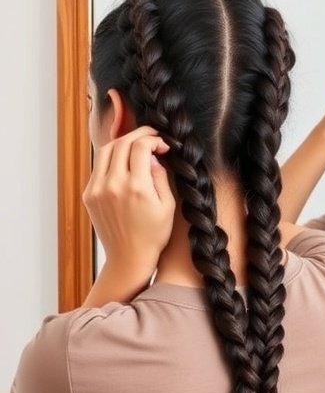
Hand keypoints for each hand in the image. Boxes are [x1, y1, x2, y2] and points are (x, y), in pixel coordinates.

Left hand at [82, 126, 175, 275]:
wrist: (128, 258)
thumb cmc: (153, 235)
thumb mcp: (168, 206)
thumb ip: (161, 176)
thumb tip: (153, 155)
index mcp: (136, 187)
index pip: (141, 146)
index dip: (154, 139)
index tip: (163, 145)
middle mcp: (114, 185)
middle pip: (122, 143)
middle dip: (139, 134)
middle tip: (151, 136)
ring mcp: (98, 190)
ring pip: (106, 150)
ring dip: (122, 142)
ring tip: (136, 145)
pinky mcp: (89, 195)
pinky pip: (98, 166)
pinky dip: (111, 158)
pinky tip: (124, 162)